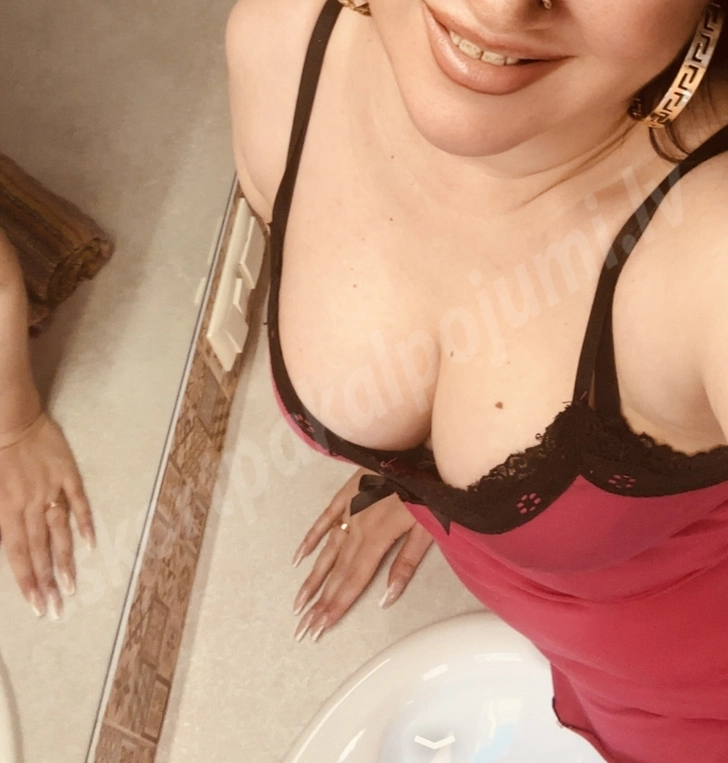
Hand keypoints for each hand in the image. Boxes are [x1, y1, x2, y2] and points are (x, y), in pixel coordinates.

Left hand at [0, 412, 94, 619]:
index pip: (16, 554)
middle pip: (38, 550)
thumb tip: (4, 545)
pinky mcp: (67, 475)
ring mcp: (50, 490)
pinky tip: (90, 543)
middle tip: (55, 609)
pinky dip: (84, 523)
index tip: (35, 604)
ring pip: (58, 532)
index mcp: (5, 508)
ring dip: (65, 562)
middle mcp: (28, 504)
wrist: (10, 417)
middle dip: (46, 582)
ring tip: (72, 587)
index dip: (26, 581)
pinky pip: (78, 502)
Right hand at [291, 467, 432, 641]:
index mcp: (378, 537)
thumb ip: (405, 564)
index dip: (336, 606)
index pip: (353, 581)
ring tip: (297, 603)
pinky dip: (312, 538)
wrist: (421, 448)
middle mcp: (358, 526)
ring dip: (312, 578)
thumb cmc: (430, 489)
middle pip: (336, 571)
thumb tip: (386, 599)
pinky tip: (299, 558)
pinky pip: (325, 519)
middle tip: (302, 627)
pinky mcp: (348, 493)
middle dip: (319, 602)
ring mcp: (350, 509)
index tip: (319, 628)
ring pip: (327, 550)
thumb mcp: (427, 528)